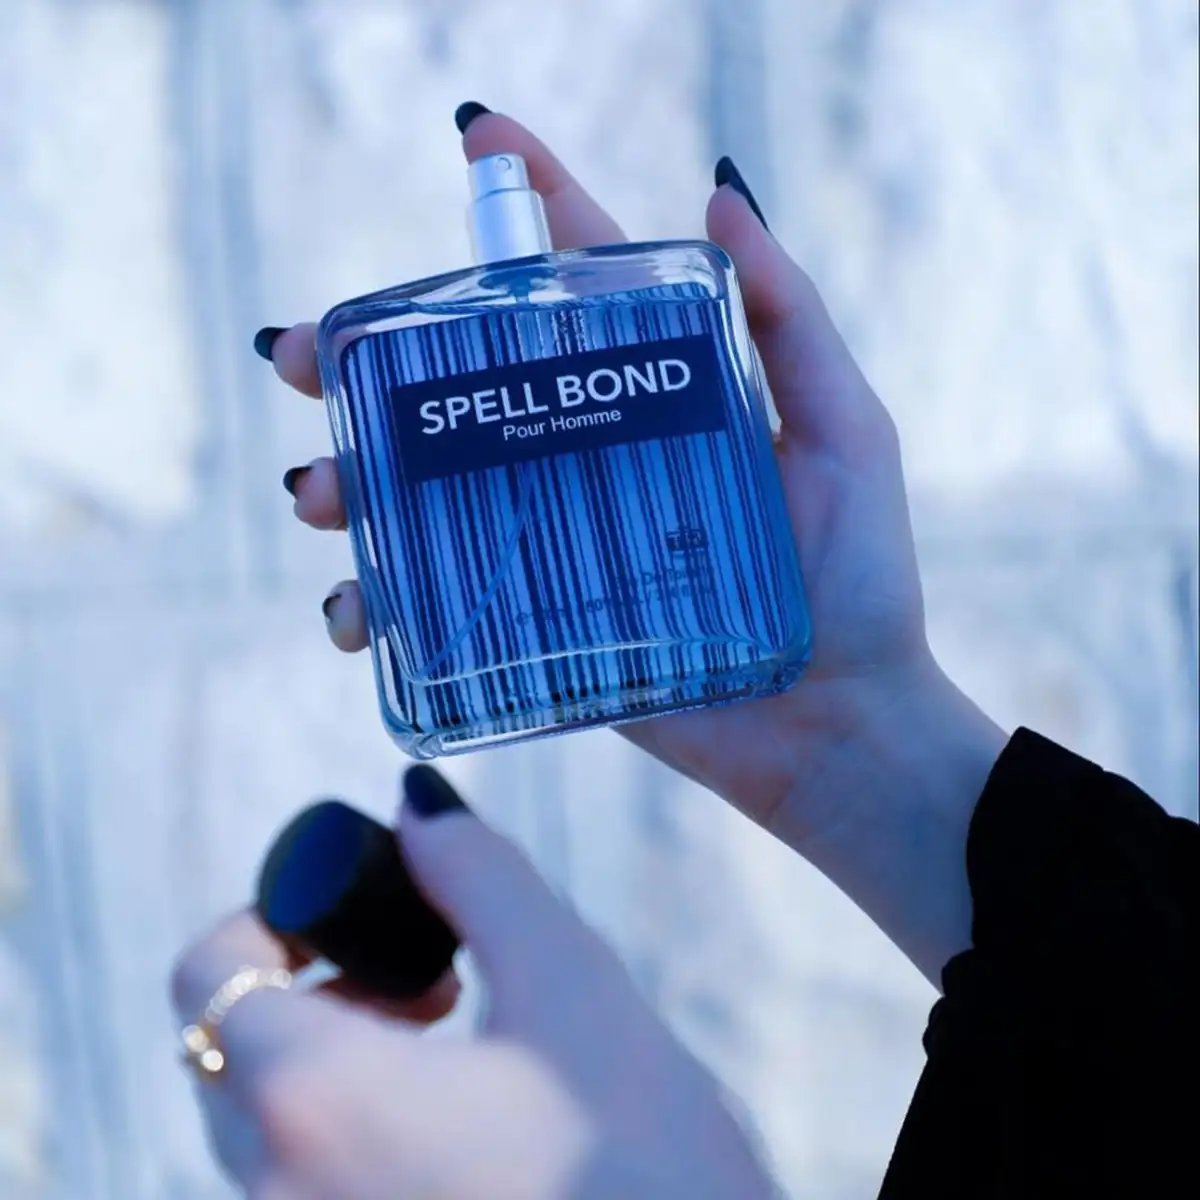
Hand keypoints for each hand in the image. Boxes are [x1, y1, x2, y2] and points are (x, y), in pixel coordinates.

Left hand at [171, 771, 775, 1199]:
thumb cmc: (644, 1161)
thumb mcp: (569, 981)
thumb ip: (477, 871)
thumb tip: (417, 802)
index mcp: (314, 1103)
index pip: (205, 976)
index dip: (266, 915)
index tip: (354, 913)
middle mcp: (276, 1196)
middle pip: (228, 1053)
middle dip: (311, 990)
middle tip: (429, 982)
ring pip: (260, 1131)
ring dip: (331, 1063)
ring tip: (453, 1048)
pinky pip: (299, 1192)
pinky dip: (344, 1137)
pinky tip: (460, 1129)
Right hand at [264, 111, 1006, 982]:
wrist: (837, 726)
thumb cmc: (859, 580)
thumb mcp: (845, 431)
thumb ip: (790, 319)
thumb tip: (719, 193)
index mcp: (654, 400)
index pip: (576, 287)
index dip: (524, 208)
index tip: (477, 141)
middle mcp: (590, 460)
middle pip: (459, 392)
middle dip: (365, 366)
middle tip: (301, 356)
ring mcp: (554, 545)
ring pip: (423, 495)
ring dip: (348, 482)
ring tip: (318, 491)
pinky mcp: (539, 630)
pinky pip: (437, 607)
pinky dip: (376, 605)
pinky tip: (353, 605)